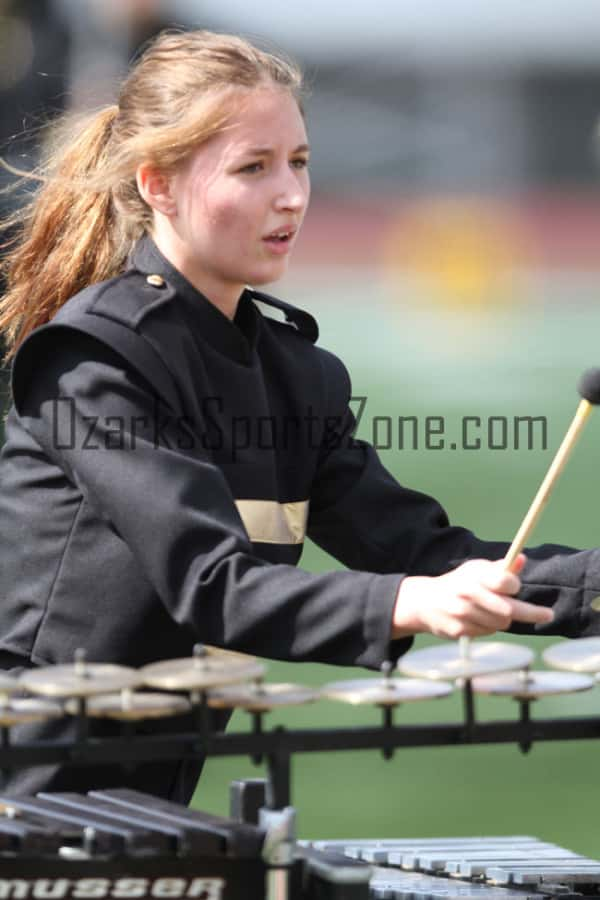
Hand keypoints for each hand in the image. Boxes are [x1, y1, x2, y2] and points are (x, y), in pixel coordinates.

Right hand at [392, 553, 553, 639]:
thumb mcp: (476, 570)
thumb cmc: (458, 583)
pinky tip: (478, 619)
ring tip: (493, 612)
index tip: (517, 587)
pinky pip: (487, 633)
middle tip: (548, 614)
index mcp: (473, 575)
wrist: (423, 602)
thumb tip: (522, 558)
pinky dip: (489, 628)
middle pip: (510, 608)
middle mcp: (468, 593)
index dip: (514, 585)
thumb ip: (500, 568)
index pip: (504, 581)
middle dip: (531, 612)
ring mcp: (462, 613)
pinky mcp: (459, 630)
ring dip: (504, 620)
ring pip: (501, 624)